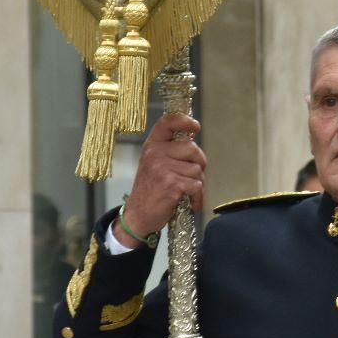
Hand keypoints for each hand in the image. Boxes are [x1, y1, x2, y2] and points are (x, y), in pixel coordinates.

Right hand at [115, 113, 204, 246]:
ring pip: (197, 169)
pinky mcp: (171, 184)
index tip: (195, 127)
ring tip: (186, 191)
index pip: (168, 122)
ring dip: (198, 183)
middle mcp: (155, 153)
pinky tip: (189, 202)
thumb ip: (170, 151)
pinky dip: (198, 197)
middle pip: (193, 148)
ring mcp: (162, 168)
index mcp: (152, 145)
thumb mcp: (154, 164)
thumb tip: (193, 138)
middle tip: (192, 176)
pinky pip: (197, 185)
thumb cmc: (150, 190)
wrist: (137, 216)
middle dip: (199, 163)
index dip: (185, 120)